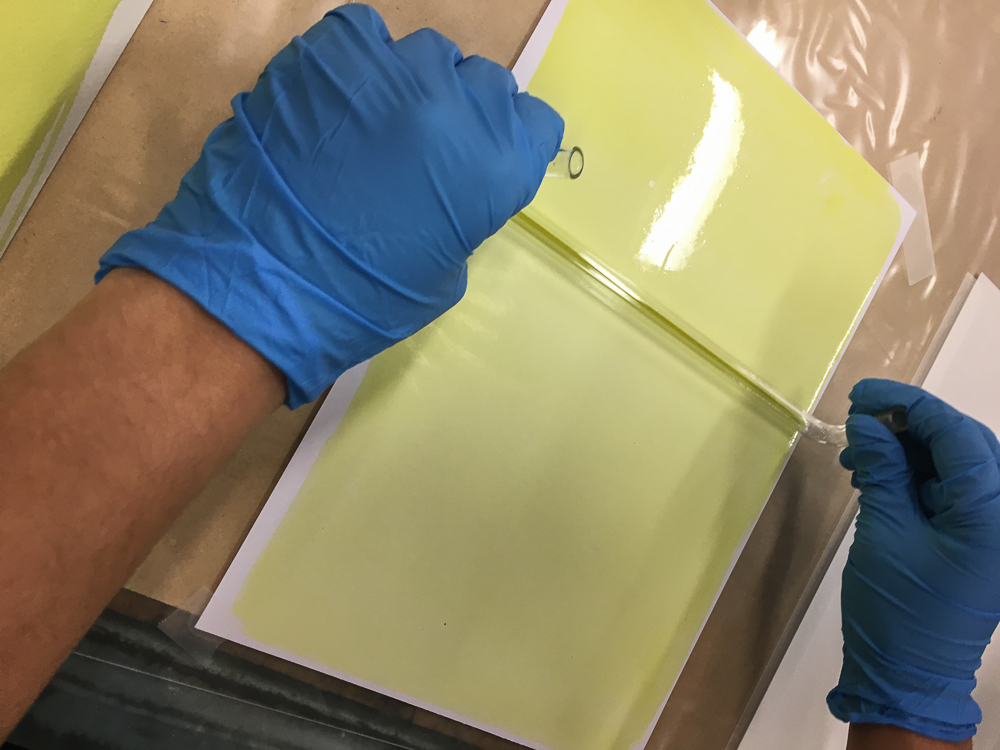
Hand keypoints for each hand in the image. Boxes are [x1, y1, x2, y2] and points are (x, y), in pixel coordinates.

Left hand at [97, 4, 562, 406]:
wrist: (262, 286)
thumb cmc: (361, 301)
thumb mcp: (444, 270)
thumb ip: (463, 208)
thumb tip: (451, 177)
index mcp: (492, 167)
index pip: (535, 123)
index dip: (509, 140)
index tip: (481, 158)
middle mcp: (452, 108)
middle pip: (482, 81)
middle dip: (461, 110)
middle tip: (423, 147)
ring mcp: (388, 74)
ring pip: (423, 52)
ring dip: (409, 84)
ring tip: (374, 123)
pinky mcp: (327, 55)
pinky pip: (360, 34)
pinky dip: (356, 61)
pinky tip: (336, 100)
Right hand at [828, 379, 999, 741]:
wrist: (908, 675)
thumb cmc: (896, 608)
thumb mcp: (884, 532)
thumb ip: (881, 470)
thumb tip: (867, 423)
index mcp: (990, 513)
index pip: (957, 435)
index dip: (909, 405)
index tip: (863, 395)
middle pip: (964, 444)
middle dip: (911, 424)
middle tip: (860, 418)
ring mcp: (992, 530)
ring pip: (956, 465)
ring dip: (909, 450)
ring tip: (859, 455)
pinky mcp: (975, 541)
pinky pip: (950, 491)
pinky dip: (914, 476)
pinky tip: (875, 475)